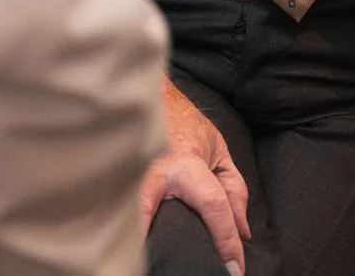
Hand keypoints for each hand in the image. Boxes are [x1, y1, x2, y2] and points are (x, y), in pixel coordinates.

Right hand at [138, 76, 249, 273]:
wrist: (147, 96)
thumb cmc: (183, 123)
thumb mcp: (218, 151)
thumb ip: (233, 190)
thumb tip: (241, 233)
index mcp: (185, 163)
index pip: (213, 206)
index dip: (227, 241)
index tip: (234, 268)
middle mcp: (154, 172)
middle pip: (160, 218)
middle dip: (169, 244)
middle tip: (183, 268)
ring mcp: (128, 176)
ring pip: (132, 214)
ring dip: (141, 236)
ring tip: (148, 260)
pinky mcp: (114, 181)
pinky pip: (120, 210)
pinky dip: (126, 227)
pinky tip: (130, 246)